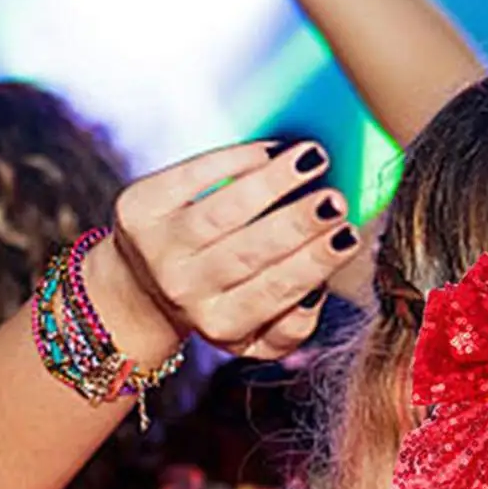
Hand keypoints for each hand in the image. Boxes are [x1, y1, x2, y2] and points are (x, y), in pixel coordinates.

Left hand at [102, 140, 357, 362]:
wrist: (140, 290)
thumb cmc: (218, 303)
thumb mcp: (254, 337)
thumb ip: (292, 329)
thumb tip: (315, 292)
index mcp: (221, 324)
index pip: (275, 290)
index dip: (313, 262)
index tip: (347, 234)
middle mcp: (184, 291)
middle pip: (250, 252)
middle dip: (297, 223)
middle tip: (335, 199)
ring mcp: (158, 248)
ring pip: (223, 211)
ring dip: (272, 182)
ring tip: (311, 159)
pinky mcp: (139, 209)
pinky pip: (193, 177)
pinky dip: (235, 160)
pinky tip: (271, 151)